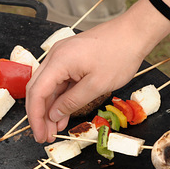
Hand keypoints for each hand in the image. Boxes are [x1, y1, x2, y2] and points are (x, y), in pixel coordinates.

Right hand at [25, 15, 148, 143]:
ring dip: (49, 109)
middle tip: (44, 136)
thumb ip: (72, 102)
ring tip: (54, 129)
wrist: (134, 32)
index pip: (36, 92)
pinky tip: (62, 114)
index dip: (36, 116)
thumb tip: (54, 115)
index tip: (40, 134)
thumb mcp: (97, 85)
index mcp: (59, 61)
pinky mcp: (70, 59)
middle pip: (37, 90)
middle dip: (39, 115)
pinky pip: (59, 81)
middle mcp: (55, 57)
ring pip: (48, 87)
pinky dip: (59, 98)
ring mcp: (62, 57)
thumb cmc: (120, 55)